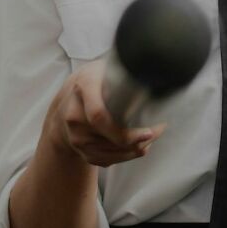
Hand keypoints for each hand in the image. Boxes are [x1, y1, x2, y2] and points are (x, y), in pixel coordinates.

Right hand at [47, 57, 166, 167]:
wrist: (67, 101)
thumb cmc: (94, 80)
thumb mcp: (104, 67)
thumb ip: (122, 70)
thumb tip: (152, 69)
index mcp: (83, 87)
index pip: (98, 115)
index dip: (124, 130)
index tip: (149, 131)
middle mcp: (74, 116)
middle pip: (109, 139)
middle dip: (139, 140)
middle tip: (160, 129)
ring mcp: (75, 137)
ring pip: (111, 153)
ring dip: (137, 149)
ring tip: (154, 135)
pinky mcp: (81, 151)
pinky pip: (107, 160)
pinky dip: (127, 156)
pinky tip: (140, 146)